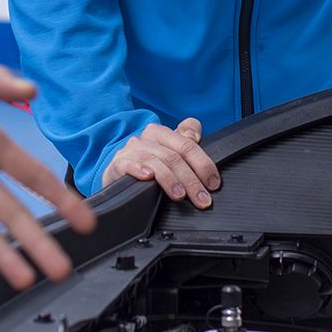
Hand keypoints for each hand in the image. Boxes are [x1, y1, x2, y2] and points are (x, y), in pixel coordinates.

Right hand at [101, 118, 219, 207]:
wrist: (117, 175)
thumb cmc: (147, 165)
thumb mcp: (167, 153)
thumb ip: (185, 142)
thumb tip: (195, 135)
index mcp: (161, 133)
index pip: (187, 144)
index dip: (203, 163)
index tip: (213, 183)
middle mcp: (146, 139)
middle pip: (174, 156)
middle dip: (191, 179)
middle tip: (202, 198)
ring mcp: (130, 150)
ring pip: (155, 161)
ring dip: (170, 179)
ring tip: (180, 196)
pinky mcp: (117, 164)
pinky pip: (128, 164)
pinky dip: (139, 169)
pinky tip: (148, 178)